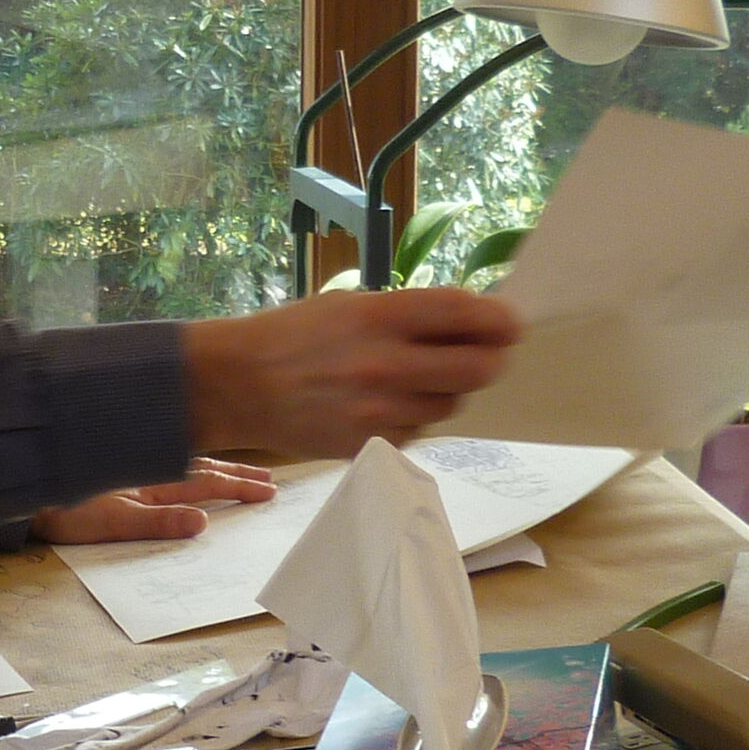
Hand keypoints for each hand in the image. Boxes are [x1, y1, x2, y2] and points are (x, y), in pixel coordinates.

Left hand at [31, 459, 280, 545]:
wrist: (24, 487)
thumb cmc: (64, 510)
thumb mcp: (113, 522)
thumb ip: (157, 522)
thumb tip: (204, 523)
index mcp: (152, 481)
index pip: (207, 482)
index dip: (239, 487)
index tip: (269, 491)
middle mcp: (148, 468)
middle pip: (203, 468)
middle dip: (237, 474)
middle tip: (270, 480)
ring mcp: (135, 466)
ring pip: (188, 462)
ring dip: (217, 467)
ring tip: (242, 471)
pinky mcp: (120, 468)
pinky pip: (168, 461)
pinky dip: (189, 464)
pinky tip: (192, 465)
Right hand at [178, 287, 523, 459]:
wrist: (237, 384)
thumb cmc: (294, 336)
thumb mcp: (348, 305)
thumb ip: (408, 314)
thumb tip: (470, 320)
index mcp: (378, 317)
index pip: (464, 313)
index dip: (499, 319)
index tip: (511, 322)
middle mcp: (385, 365)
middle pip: (476, 369)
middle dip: (490, 360)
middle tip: (488, 353)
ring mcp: (378, 410)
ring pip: (450, 404)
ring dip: (448, 390)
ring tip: (419, 376)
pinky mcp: (370, 444)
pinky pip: (418, 431)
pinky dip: (416, 417)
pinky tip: (389, 402)